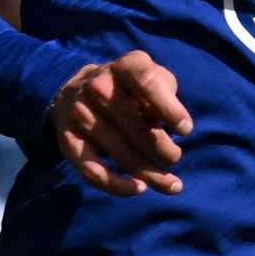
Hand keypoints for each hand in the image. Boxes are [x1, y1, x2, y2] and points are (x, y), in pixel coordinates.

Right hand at [46, 50, 192, 197]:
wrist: (77, 90)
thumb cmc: (129, 88)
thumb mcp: (151, 77)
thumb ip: (166, 93)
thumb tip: (174, 126)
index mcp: (124, 67)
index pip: (147, 82)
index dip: (169, 108)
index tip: (186, 130)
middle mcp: (98, 86)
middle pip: (135, 125)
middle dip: (162, 149)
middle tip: (175, 158)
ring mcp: (80, 113)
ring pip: (120, 152)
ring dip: (149, 173)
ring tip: (171, 185)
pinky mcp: (68, 140)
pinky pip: (92, 170)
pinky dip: (117, 185)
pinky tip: (139, 188)